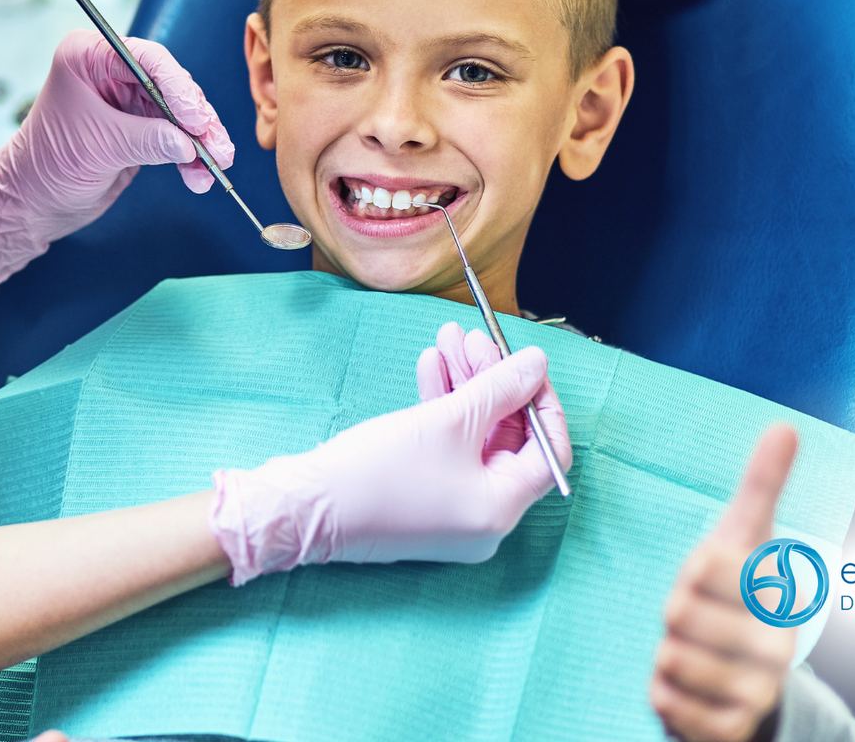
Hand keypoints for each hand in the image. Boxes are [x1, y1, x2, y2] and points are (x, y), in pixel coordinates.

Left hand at [0, 29, 232, 290]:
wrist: (32, 204)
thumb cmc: (47, 165)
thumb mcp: (101, 147)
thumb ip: (149, 140)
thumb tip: (190, 143)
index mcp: (89, 55)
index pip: (148, 60)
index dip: (179, 88)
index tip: (197, 118)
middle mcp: (110, 71)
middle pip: (170, 85)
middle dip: (197, 119)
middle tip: (216, 146)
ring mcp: (126, 100)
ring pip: (179, 114)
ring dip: (200, 141)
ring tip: (215, 166)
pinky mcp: (137, 128)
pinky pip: (174, 136)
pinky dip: (189, 156)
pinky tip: (198, 177)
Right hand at [209, 340, 570, 584]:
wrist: (306, 507)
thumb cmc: (380, 471)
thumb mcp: (448, 420)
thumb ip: (500, 387)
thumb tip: (538, 363)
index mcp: (503, 509)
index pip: (548, 451)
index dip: (540, 400)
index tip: (524, 361)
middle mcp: (485, 518)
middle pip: (506, 438)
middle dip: (490, 381)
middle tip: (471, 336)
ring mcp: (452, 512)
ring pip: (472, 438)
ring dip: (461, 387)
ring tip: (445, 338)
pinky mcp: (422, 500)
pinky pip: (447, 451)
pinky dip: (441, 411)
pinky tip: (429, 367)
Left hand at [650, 424, 799, 741]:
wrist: (752, 685)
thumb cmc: (737, 597)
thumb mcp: (747, 539)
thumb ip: (763, 484)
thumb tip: (785, 427)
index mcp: (779, 594)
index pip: (706, 564)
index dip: (692, 570)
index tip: (707, 578)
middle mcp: (777, 645)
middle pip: (679, 612)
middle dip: (674, 617)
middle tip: (695, 624)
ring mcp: (758, 690)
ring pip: (669, 657)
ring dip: (666, 655)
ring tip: (692, 654)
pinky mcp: (731, 729)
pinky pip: (667, 703)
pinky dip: (664, 695)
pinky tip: (687, 690)